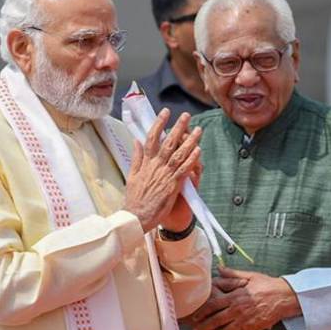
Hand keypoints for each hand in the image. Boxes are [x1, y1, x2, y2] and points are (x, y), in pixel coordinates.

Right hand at [124, 109, 201, 231]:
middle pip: (168, 143)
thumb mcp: (131, 175)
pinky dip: (191, 160)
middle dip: (178, 127)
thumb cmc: (134, 199)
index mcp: (145, 163)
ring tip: (198, 130)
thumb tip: (136, 140)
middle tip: (187, 115)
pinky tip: (198, 150)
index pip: (152, 138)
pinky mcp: (172, 186)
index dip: (159, 123)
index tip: (166, 112)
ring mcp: (164, 175)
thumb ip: (136, 157)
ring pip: (179, 154)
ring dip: (190, 141)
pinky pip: (184, 170)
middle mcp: (155, 166)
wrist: (136, 217)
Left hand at [185, 276, 272, 329]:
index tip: (196, 315)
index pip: (214, 304)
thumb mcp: (250, 276)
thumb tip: (220, 269)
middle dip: (205, 327)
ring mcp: (246, 320)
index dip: (203, 311)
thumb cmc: (268, 285)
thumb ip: (233, 274)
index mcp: (236, 296)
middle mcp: (239, 309)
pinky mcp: (254, 328)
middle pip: (217, 320)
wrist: (284, 296)